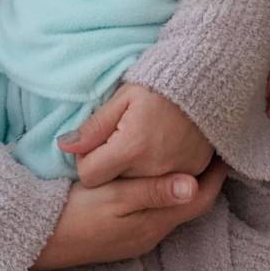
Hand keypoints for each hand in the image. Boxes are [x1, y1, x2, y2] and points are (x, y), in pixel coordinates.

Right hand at [30, 160, 227, 269]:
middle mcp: (151, 233)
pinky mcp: (122, 234)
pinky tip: (153, 176)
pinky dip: (162, 191)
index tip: (223, 149)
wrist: (38, 238)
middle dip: (202, 178)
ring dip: (181, 183)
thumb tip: (193, 183)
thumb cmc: (76, 213)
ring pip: (171, 207)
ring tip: (186, 155)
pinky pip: (154, 211)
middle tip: (208, 147)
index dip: (215, 175)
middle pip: (189, 204)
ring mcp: (136, 235)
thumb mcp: (115, 197)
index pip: (200, 199)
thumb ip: (154, 190)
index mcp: (154, 222)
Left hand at [56, 83, 212, 186]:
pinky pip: (163, 184)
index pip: (89, 175)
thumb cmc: (157, 87)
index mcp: (131, 148)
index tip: (99, 143)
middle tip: (122, 139)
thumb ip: (93, 127)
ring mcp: (175, 174)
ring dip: (133, 171)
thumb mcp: (122, 99)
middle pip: (112, 184)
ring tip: (143, 142)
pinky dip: (157, 172)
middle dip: (110, 166)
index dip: (87, 160)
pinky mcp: (192, 174)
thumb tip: (64, 145)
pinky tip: (160, 149)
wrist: (205, 83)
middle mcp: (153, 168)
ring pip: (136, 187)